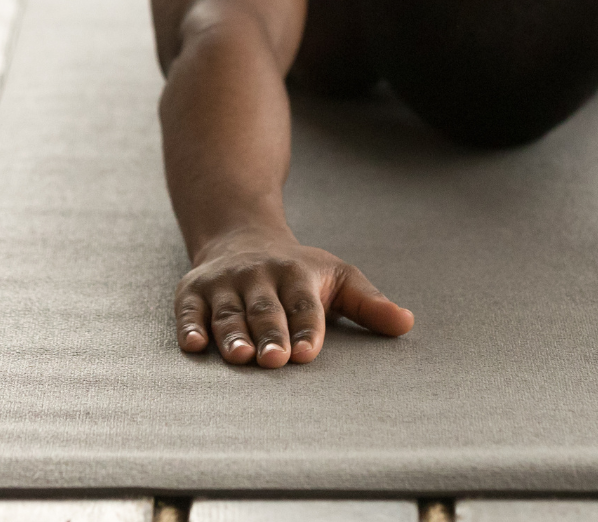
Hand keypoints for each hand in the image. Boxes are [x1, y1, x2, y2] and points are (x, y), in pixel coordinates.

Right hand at [174, 230, 413, 367]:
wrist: (241, 237)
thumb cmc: (299, 272)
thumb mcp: (338, 278)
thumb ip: (370, 304)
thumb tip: (408, 324)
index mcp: (297, 274)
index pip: (304, 305)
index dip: (307, 328)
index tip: (309, 351)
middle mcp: (259, 277)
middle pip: (266, 310)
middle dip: (271, 334)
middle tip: (275, 360)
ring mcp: (224, 284)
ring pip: (229, 314)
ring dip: (233, 335)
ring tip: (240, 357)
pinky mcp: (193, 292)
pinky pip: (189, 311)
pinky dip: (190, 326)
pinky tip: (194, 345)